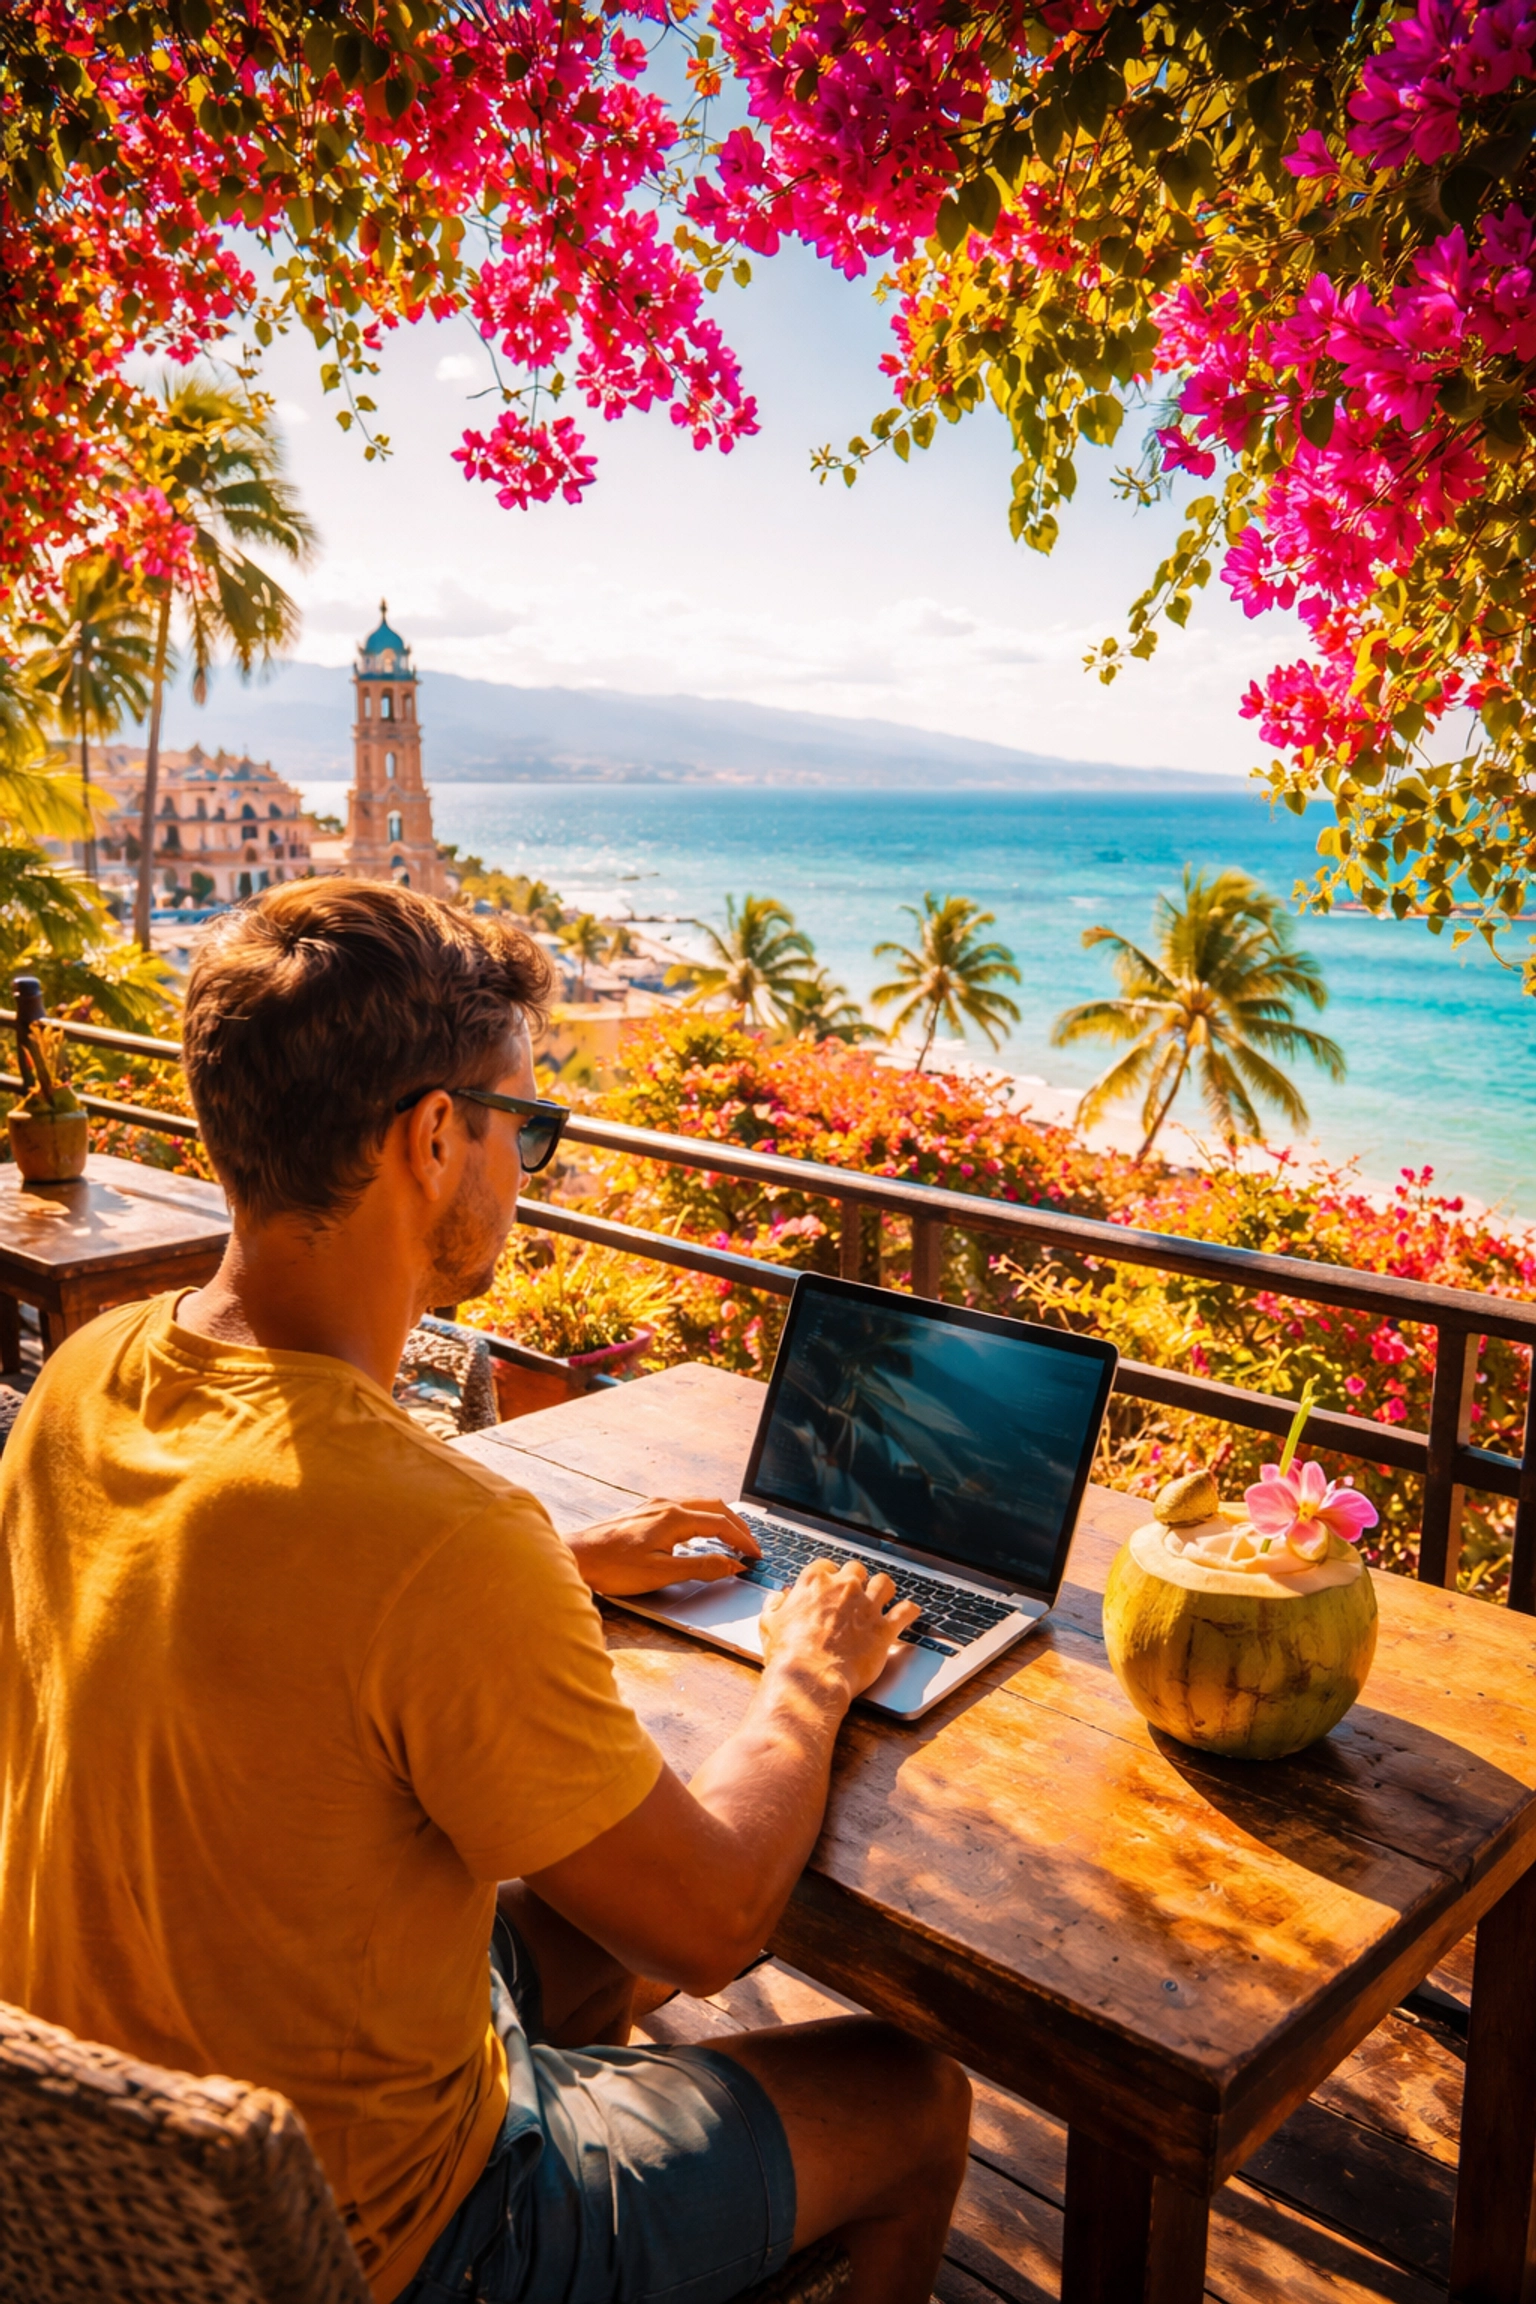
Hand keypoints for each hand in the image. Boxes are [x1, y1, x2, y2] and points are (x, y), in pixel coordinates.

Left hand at [565, 1498, 758, 1596]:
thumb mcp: (661, 1573)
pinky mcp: (643, 1512)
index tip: (756, 1555)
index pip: (721, 1524)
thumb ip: (701, 1567)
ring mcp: (653, 1506)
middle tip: (751, 1545)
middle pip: (714, 1507)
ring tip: (732, 1539)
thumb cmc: (613, 1568)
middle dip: (737, 1525)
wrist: (576, 1557)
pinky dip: (702, 1519)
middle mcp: (665, 1505)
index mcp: (674, 1518)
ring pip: (699, 1504)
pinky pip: (683, 1508)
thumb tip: (732, 1564)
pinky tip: (698, 1534)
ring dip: (720, 1519)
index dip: (743, 1540)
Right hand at [759, 1557, 919, 1704]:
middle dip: (857, 1580)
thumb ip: (775, 1606)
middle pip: (857, 1570)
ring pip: (884, 1583)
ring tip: (884, 1597)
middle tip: (855, 1594)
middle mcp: (844, 1588)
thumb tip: (779, 1598)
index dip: (830, 1576)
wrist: (810, 1679)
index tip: (830, 1586)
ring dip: (884, 1589)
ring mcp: (866, 1606)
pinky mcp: (884, 1628)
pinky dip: (909, 1610)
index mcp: (815, 1583)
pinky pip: (906, 1611)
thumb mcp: (769, 1625)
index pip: (827, 1566)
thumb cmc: (788, 1656)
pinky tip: (909, 1612)